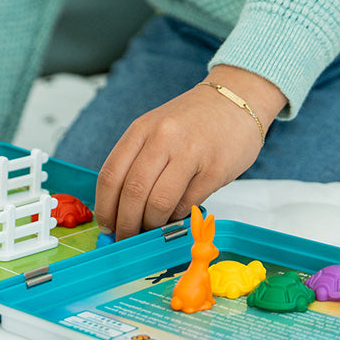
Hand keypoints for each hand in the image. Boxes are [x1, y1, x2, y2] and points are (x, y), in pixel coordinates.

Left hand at [93, 66, 284, 239]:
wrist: (235, 100)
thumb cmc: (193, 120)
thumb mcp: (156, 128)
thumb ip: (138, 161)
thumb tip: (120, 208)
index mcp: (142, 128)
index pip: (111, 175)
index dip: (104, 207)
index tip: (107, 225)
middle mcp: (163, 138)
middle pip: (133, 193)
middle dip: (126, 224)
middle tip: (127, 238)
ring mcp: (190, 153)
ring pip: (158, 203)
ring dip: (151, 226)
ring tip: (151, 230)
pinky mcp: (215, 170)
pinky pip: (187, 204)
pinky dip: (177, 217)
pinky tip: (176, 215)